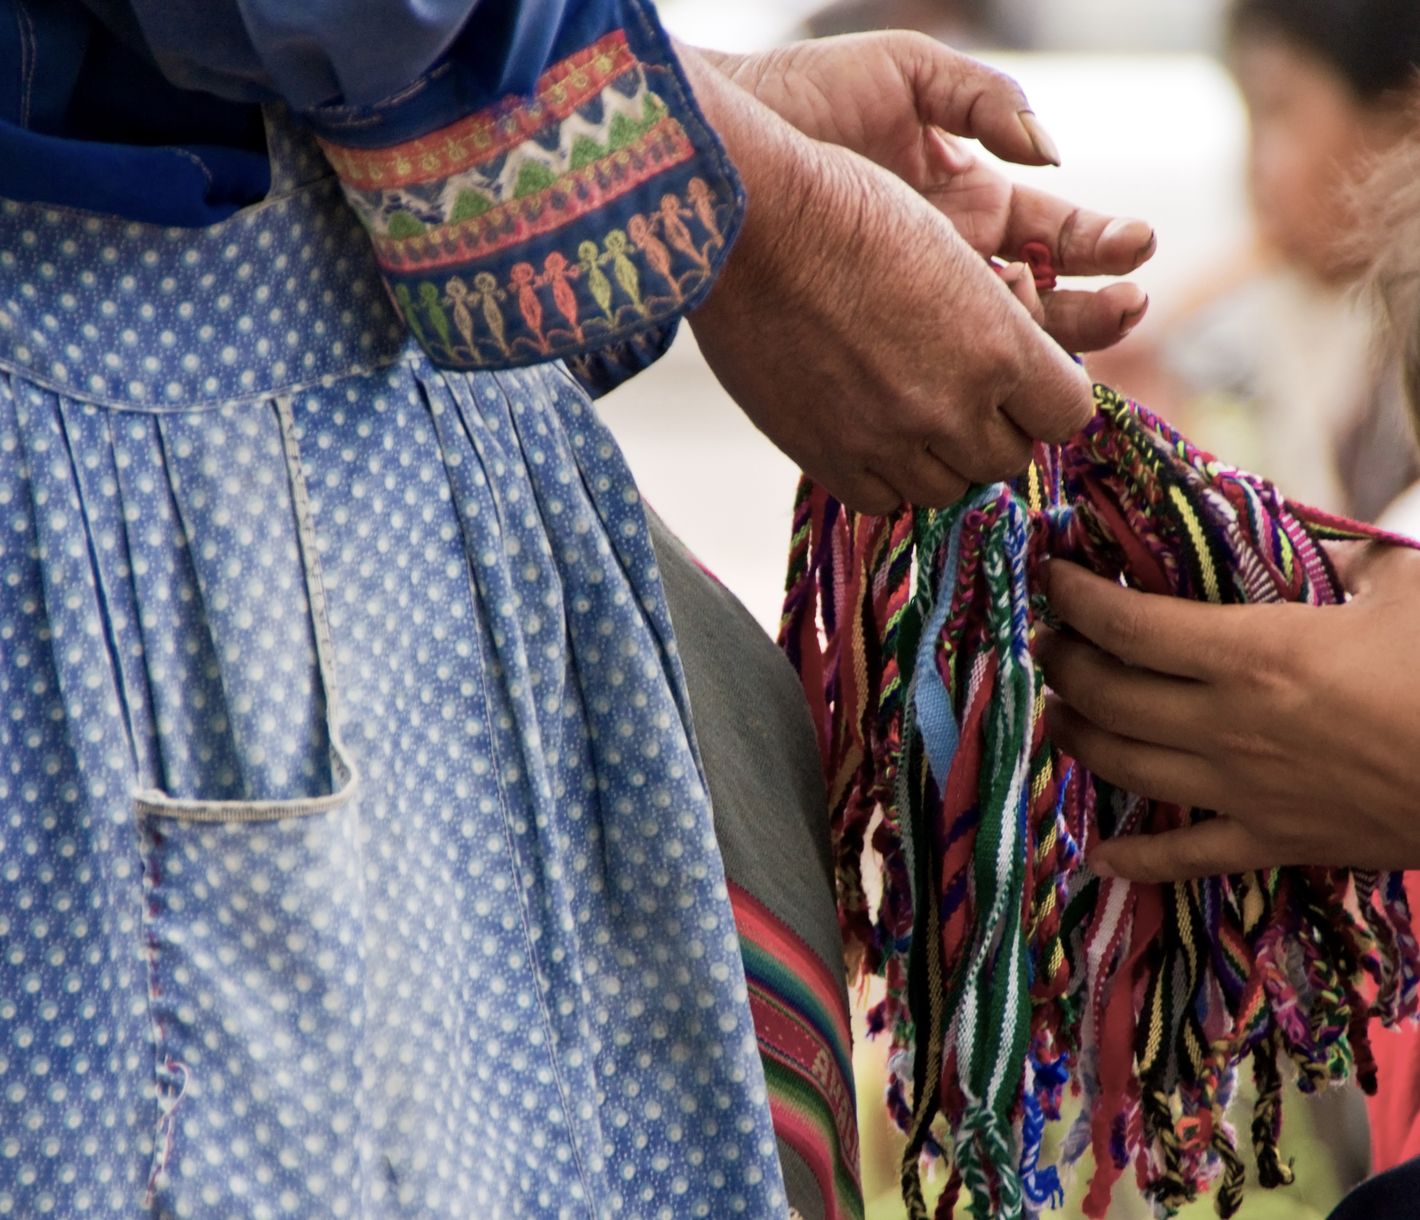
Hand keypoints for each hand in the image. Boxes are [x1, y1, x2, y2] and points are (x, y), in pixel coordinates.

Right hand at [677, 43, 1093, 512]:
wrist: (750, 220)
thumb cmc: (850, 208)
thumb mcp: (953, 254)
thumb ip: (997, 327)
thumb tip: (1012, 379)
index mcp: (1000, 346)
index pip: (1068, 414)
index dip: (1049, 399)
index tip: (1026, 383)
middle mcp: (952, 405)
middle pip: (1010, 458)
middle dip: (998, 428)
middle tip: (966, 392)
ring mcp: (888, 439)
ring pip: (950, 487)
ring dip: (943, 457)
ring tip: (915, 412)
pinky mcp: (829, 458)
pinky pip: (885, 500)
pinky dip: (888, 475)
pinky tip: (872, 433)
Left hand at [702, 33, 1153, 351]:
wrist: (721, 150)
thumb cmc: (807, 97)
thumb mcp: (905, 74)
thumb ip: (983, 99)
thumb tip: (1049, 153)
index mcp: (970, 205)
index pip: (1057, 240)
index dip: (1102, 246)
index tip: (1137, 246)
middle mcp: (948, 270)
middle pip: (1043, 307)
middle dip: (1094, 309)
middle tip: (1130, 306)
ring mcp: (911, 316)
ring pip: (999, 357)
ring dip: (1050, 351)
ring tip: (1085, 340)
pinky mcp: (871, 350)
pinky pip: (931, 382)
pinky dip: (969, 383)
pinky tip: (993, 376)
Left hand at [1036, 544, 1419, 880]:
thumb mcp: (1402, 586)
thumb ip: (1331, 556)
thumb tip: (1289, 534)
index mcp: (1256, 655)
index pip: (1127, 624)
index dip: (1075, 596)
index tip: (1052, 574)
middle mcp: (1230, 726)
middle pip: (1107, 694)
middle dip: (1062, 662)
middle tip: (1048, 640)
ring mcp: (1245, 791)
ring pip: (1123, 767)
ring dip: (1076, 736)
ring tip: (1058, 711)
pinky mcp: (1273, 841)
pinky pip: (1185, 857)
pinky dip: (1135, 860)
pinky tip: (1098, 857)